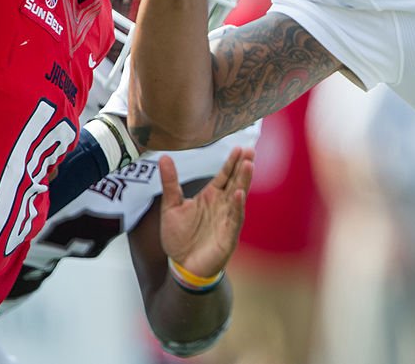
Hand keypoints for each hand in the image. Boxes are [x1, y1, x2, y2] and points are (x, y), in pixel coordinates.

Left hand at [157, 147, 254, 277]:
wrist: (182, 266)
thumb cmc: (180, 238)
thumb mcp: (171, 207)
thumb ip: (170, 182)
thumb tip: (164, 157)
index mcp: (211, 196)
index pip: (224, 175)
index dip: (231, 162)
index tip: (238, 148)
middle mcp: (222, 205)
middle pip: (235, 181)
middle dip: (243, 167)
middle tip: (249, 151)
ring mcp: (227, 219)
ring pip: (238, 197)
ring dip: (244, 182)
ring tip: (248, 165)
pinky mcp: (228, 235)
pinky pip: (234, 219)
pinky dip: (237, 206)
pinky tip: (238, 194)